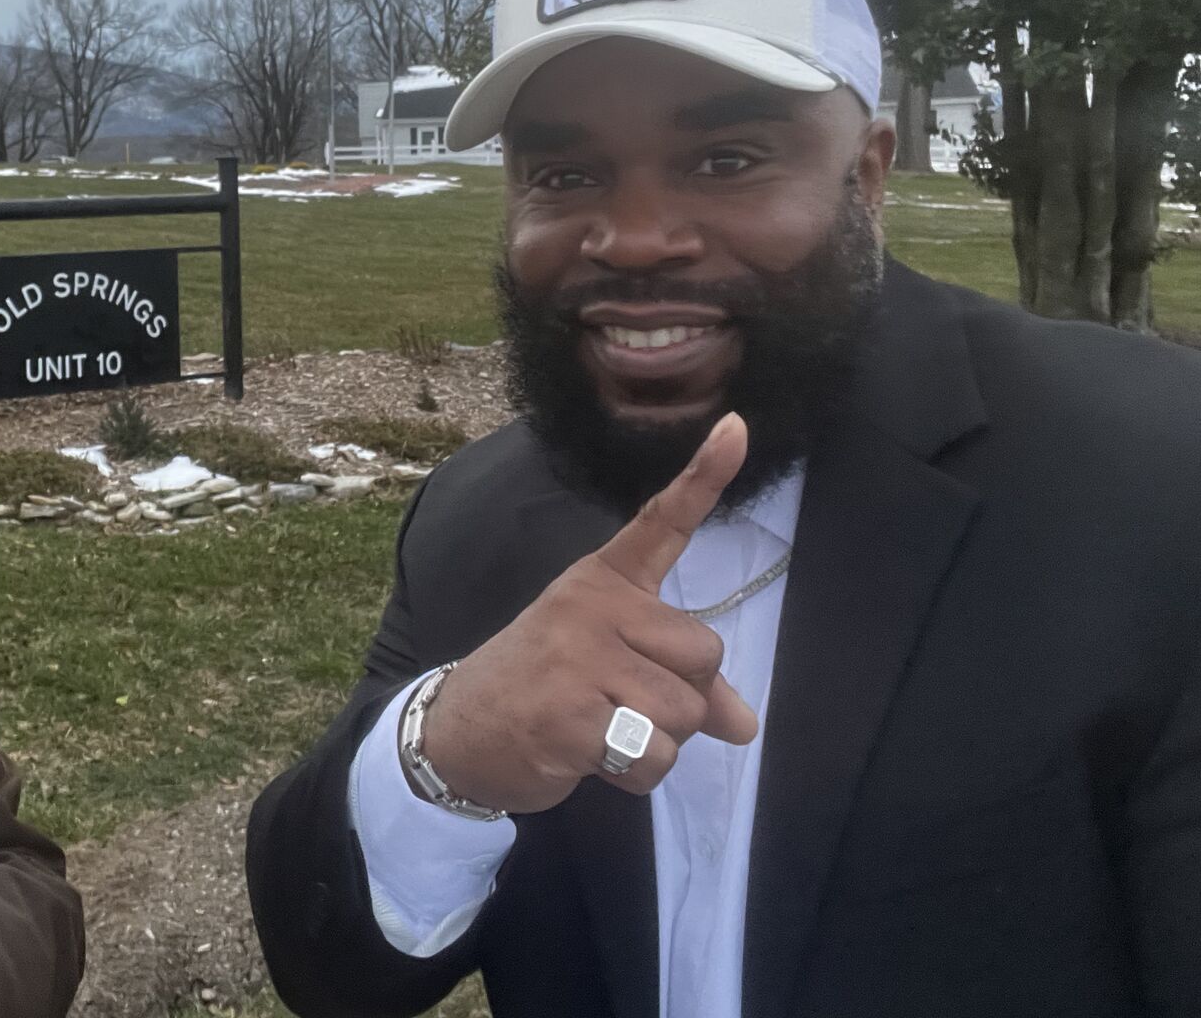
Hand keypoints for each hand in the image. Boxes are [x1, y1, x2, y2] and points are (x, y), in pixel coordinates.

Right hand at [422, 413, 759, 813]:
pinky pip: (653, 757)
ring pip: (684, 713)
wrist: (457, 732)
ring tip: (605, 731)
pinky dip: (636, 774)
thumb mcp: (608, 667)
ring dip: (658, 742)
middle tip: (625, 704)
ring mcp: (578, 659)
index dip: (705, 478)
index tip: (738, 427)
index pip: (660, 523)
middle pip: (703, 654)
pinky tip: (593, 757)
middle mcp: (592, 606)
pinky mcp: (571, 717)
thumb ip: (678, 681)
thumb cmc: (542, 689)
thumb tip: (744, 723)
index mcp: (602, 582)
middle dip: (683, 698)